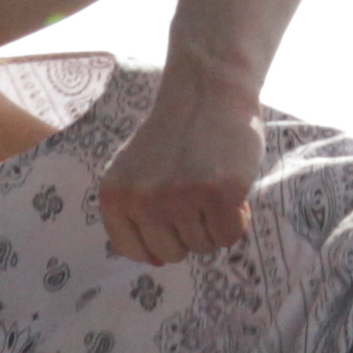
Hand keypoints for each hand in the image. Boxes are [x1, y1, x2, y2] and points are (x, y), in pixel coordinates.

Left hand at [96, 62, 261, 264]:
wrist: (208, 90)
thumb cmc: (176, 135)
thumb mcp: (133, 171)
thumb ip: (132, 213)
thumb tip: (151, 262)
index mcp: (115, 195)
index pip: (135, 251)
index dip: (160, 237)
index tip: (171, 211)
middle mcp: (143, 200)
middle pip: (171, 254)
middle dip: (189, 231)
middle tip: (195, 193)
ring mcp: (180, 198)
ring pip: (203, 246)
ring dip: (214, 222)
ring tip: (211, 183)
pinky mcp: (219, 194)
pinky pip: (229, 236)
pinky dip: (237, 219)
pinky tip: (231, 188)